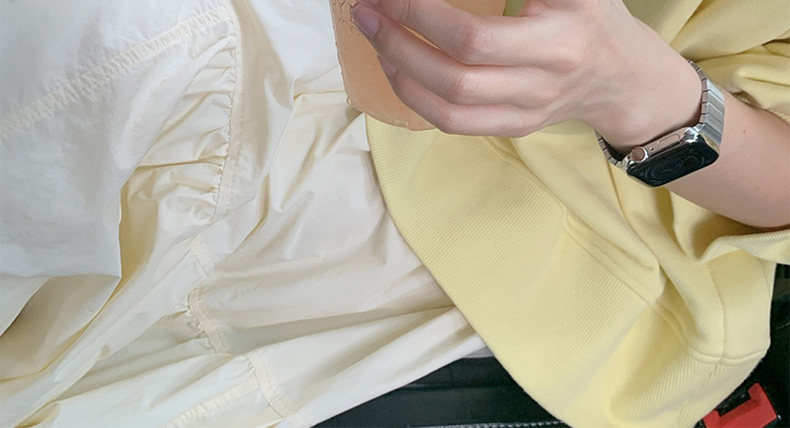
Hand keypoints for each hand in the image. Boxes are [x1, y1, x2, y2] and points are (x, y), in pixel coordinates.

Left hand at [351, 0, 701, 149]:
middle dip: (402, 32)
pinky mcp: (517, 127)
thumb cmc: (587, 13)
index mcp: (564, 22)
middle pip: (463, 59)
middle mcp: (552, 67)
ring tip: (375, 36)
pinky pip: (454, 123)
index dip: (424, 9)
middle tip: (369, 8)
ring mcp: (532, 105)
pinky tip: (396, 69)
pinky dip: (415, 97)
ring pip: (452, 99)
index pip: (479, 27)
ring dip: (400, 67)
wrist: (622, 75)